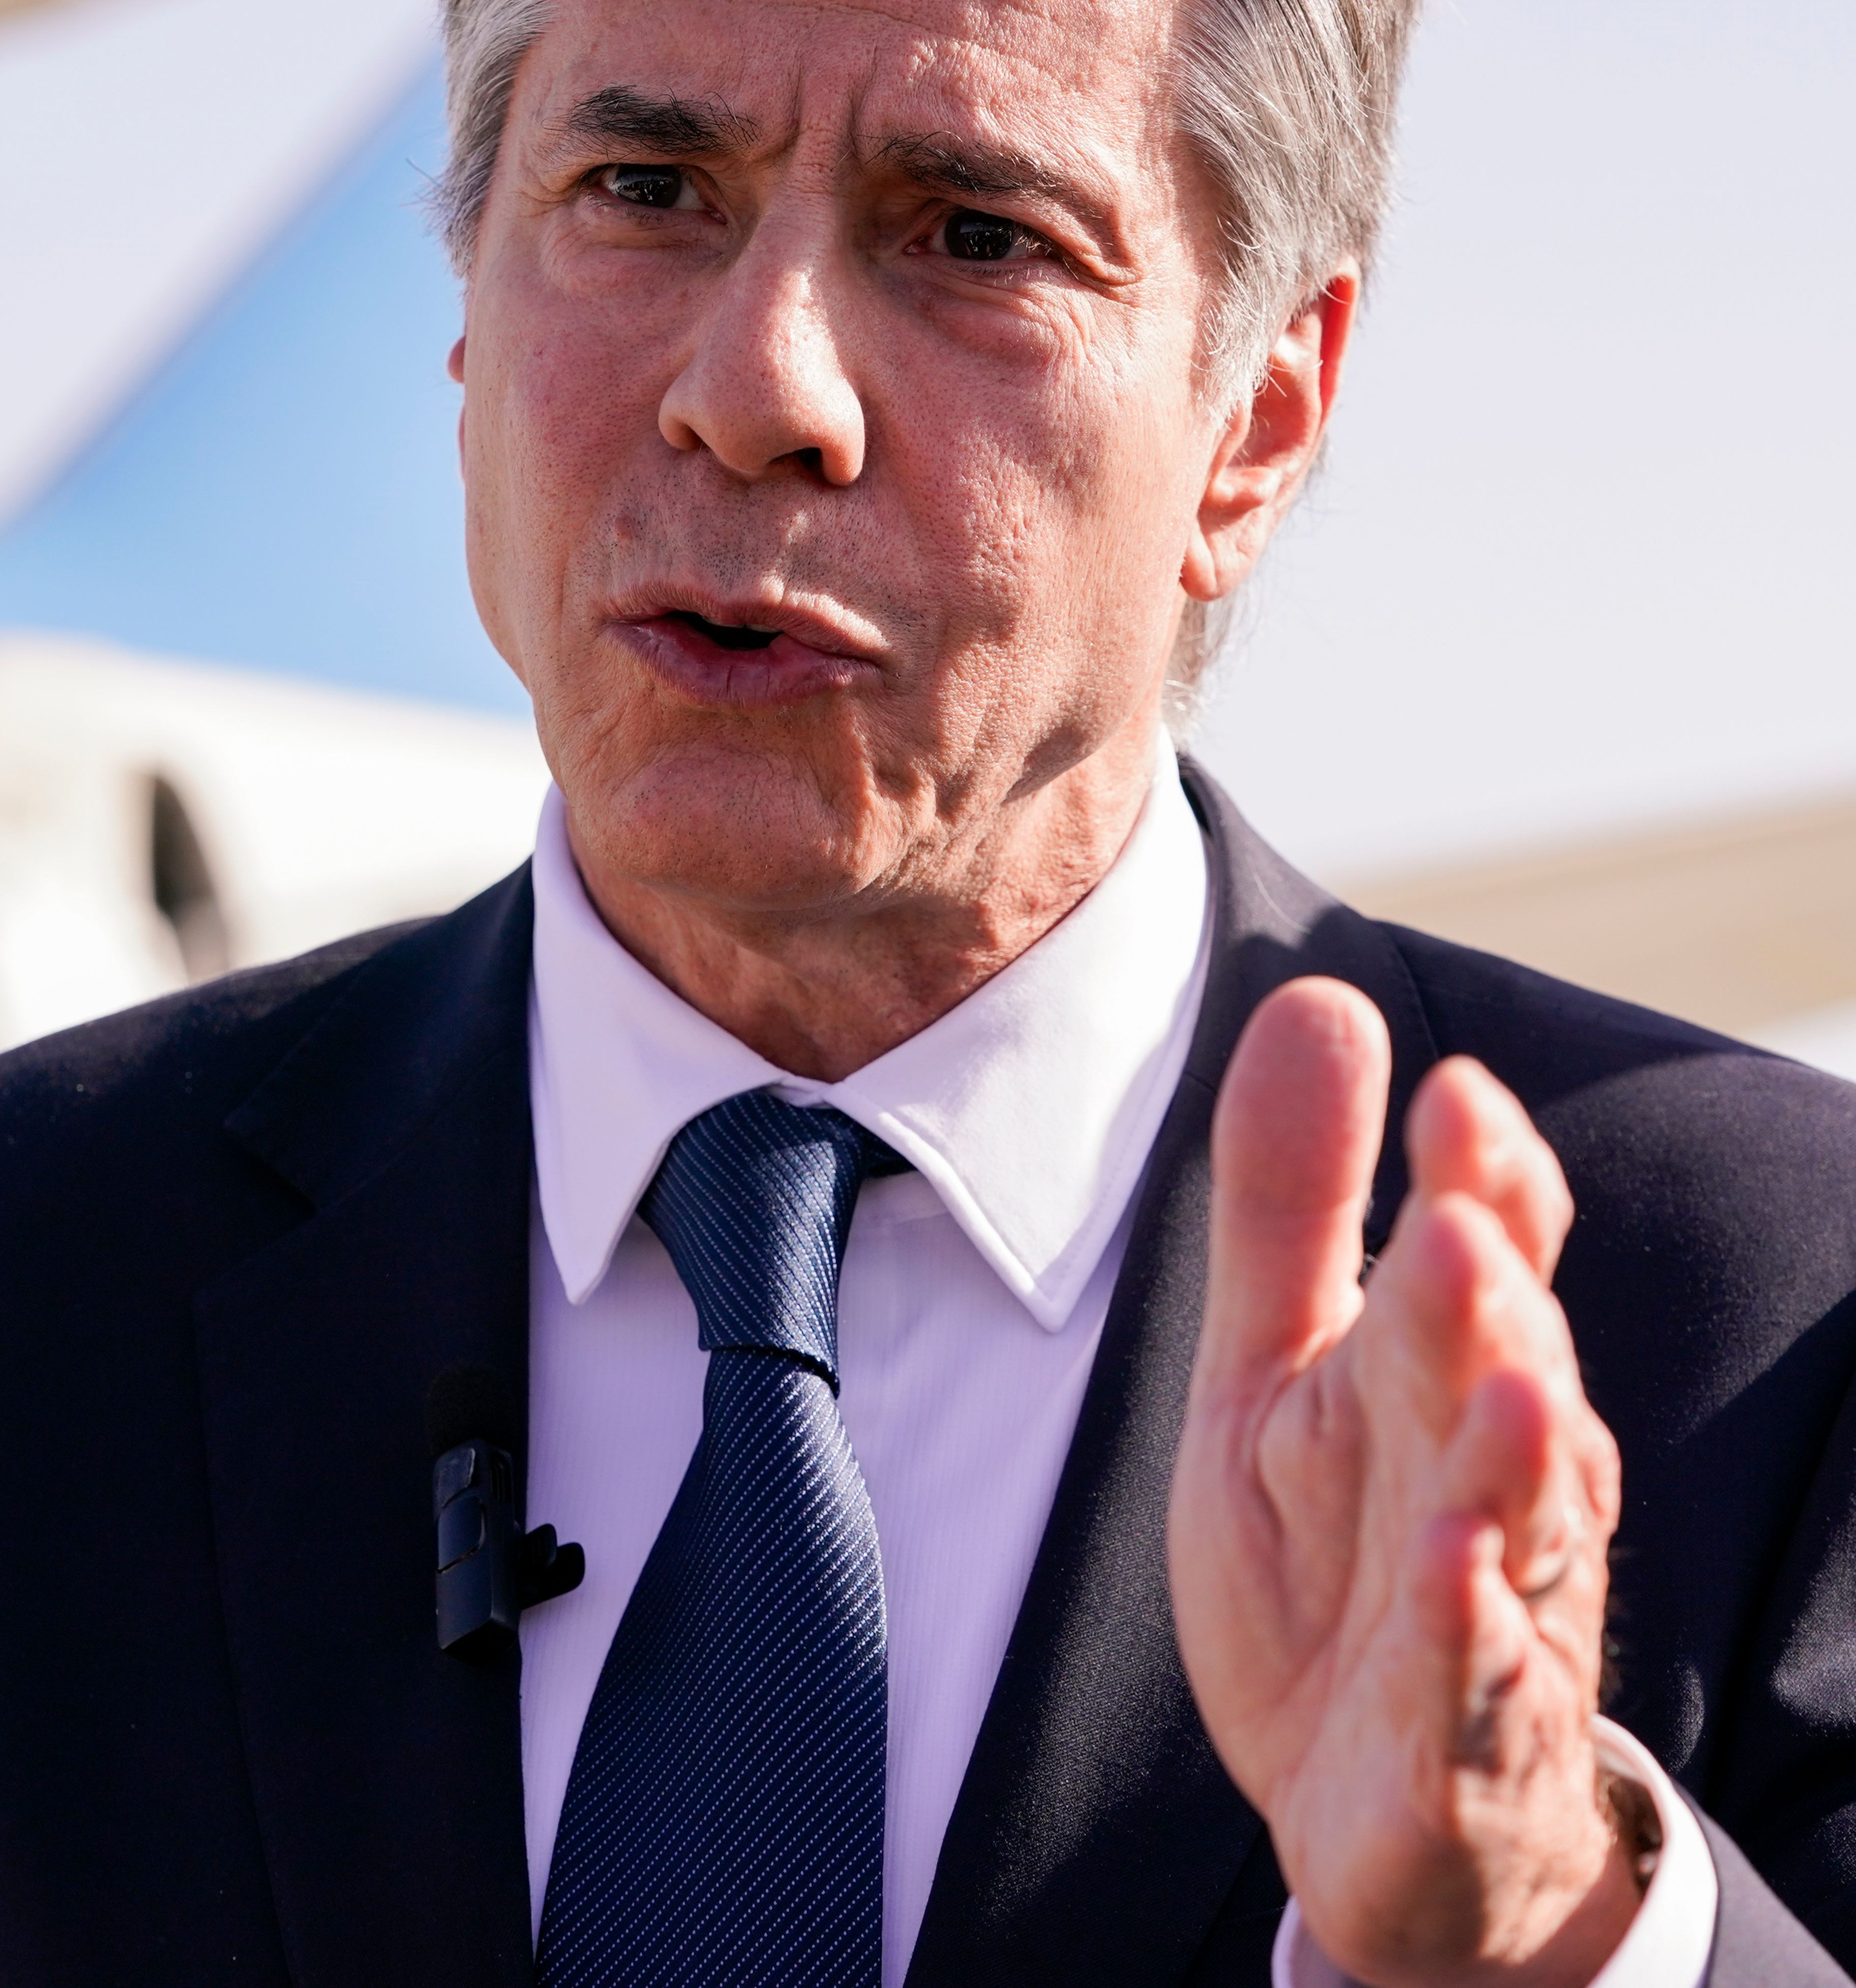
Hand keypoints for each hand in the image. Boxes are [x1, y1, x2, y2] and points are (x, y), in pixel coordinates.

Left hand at [1168, 980, 1632, 1986]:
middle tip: (1462, 1224)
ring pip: (1518, 1525)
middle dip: (1489, 1304)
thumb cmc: (1337, 1561)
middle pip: (1501, 1375)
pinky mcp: (1460, 1749)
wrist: (1371, 1799)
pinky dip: (1468, 1639)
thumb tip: (1320, 997)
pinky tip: (1455, 1576)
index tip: (1457, 1097)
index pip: (1491, 1261)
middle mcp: (1492, 1481)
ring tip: (1507, 1385)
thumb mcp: (1278, 1367)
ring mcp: (1494, 1618)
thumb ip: (1291, 1202)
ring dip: (1512, 1458)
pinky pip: (1475, 1690)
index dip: (1485, 1183)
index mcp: (1445, 1376)